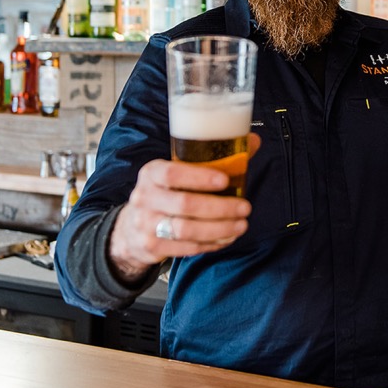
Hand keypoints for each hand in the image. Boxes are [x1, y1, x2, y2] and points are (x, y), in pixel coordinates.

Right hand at [109, 133, 260, 281]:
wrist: (133, 228)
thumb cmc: (168, 193)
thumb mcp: (180, 172)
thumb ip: (217, 158)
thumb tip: (254, 140)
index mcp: (152, 173)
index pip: (172, 174)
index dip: (199, 177)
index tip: (225, 180)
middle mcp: (145, 197)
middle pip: (185, 204)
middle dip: (220, 208)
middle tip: (245, 208)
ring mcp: (146, 224)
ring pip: (187, 230)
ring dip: (219, 229)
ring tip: (241, 225)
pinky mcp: (152, 246)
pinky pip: (186, 247)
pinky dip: (210, 244)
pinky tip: (226, 238)